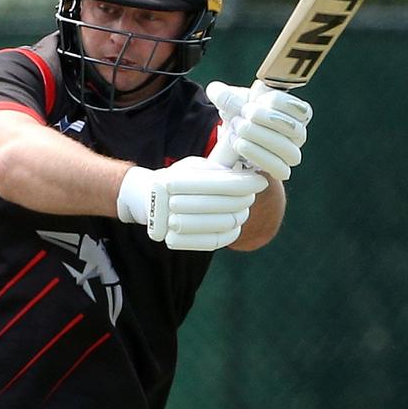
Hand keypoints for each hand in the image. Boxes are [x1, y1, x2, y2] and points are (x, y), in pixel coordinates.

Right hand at [116, 156, 267, 250]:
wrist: (146, 200)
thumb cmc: (177, 179)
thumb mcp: (192, 166)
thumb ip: (217, 170)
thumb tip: (248, 175)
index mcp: (174, 180)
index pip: (222, 184)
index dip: (246, 184)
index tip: (261, 181)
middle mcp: (169, 203)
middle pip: (225, 206)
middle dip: (245, 200)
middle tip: (252, 195)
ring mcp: (170, 225)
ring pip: (222, 224)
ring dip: (240, 216)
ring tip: (244, 208)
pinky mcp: (175, 241)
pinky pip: (214, 241)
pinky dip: (231, 233)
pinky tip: (236, 224)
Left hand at [207, 80, 312, 179]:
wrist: (235, 141)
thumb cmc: (241, 116)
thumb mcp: (233, 102)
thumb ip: (226, 96)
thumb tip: (216, 91)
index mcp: (296, 115)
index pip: (302, 110)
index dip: (280, 102)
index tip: (257, 99)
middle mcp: (298, 136)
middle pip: (295, 130)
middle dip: (267, 118)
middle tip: (244, 113)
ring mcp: (291, 155)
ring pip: (289, 150)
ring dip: (261, 137)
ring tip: (239, 127)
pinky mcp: (280, 171)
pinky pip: (279, 168)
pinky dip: (258, 155)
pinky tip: (240, 144)